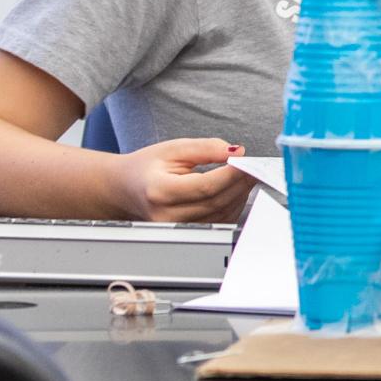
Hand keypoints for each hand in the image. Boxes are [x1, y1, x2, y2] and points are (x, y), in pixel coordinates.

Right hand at [110, 139, 255, 221]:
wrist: (125, 188)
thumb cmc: (147, 167)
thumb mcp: (174, 149)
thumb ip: (206, 148)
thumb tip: (237, 151)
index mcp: (160, 191)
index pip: (206, 186)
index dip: (232, 174)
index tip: (248, 161)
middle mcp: (167, 215)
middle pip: (217, 202)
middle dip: (241, 183)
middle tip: (255, 167)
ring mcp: (176, 228)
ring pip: (221, 214)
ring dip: (240, 195)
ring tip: (246, 175)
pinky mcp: (186, 233)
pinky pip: (218, 221)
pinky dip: (232, 205)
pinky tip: (235, 189)